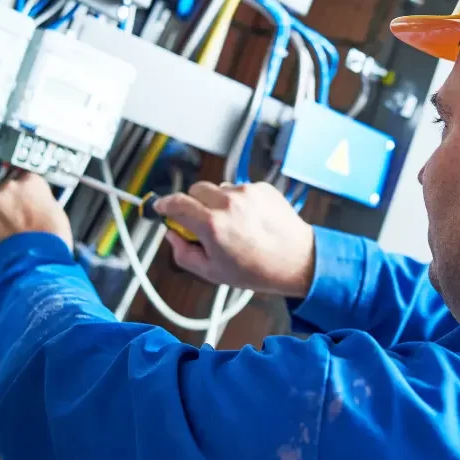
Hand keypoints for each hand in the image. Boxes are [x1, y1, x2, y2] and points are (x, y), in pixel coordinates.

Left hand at [0, 172, 72, 256]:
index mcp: (32, 183)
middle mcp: (10, 187)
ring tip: (8, 234)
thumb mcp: (57, 214)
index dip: (29, 195)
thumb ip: (43, 202)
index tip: (28, 203)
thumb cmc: (49, 243)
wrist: (31, 263)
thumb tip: (37, 204)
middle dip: (11, 203)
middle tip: (19, 221)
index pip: (28, 180)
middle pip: (7, 189)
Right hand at [155, 181, 315, 297]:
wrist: (297, 260)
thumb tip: (172, 236)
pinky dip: (238, 200)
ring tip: (232, 224)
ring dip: (217, 201)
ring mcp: (246, 192)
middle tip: (201, 222)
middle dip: (192, 204)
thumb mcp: (212, 272)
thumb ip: (184, 253)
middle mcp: (228, 203)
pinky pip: (239, 188)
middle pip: (194, 190)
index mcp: (212, 224)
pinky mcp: (261, 187)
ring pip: (218, 188)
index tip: (162, 207)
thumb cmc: (258, 270)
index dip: (164, 204)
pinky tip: (249, 219)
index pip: (176, 203)